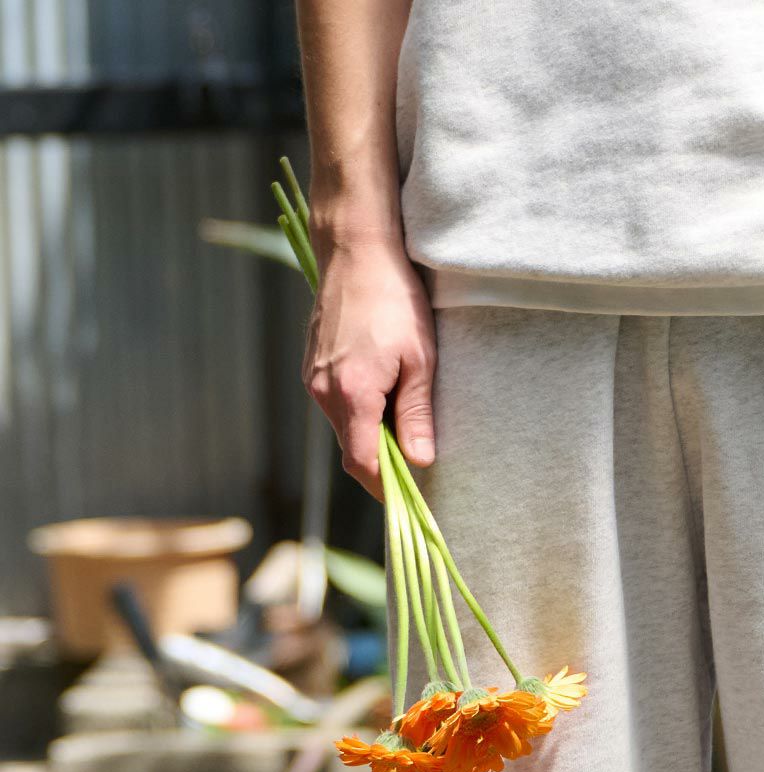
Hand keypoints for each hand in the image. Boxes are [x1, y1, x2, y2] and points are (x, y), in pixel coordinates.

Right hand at [302, 231, 436, 498]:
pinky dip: (362, 415)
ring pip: (345, 429)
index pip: (363, 464)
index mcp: (351, 394)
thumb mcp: (420, 359)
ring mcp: (313, 379)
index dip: (387, 489)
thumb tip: (421, 461)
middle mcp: (322, 391)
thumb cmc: (394, 298)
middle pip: (352, 451)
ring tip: (407, 427)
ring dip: (374, 438)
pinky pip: (338, 406)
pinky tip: (387, 398)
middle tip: (419, 467)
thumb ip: (417, 415)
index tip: (413, 500)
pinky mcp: (312, 366)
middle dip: (384, 466)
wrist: (355, 249)